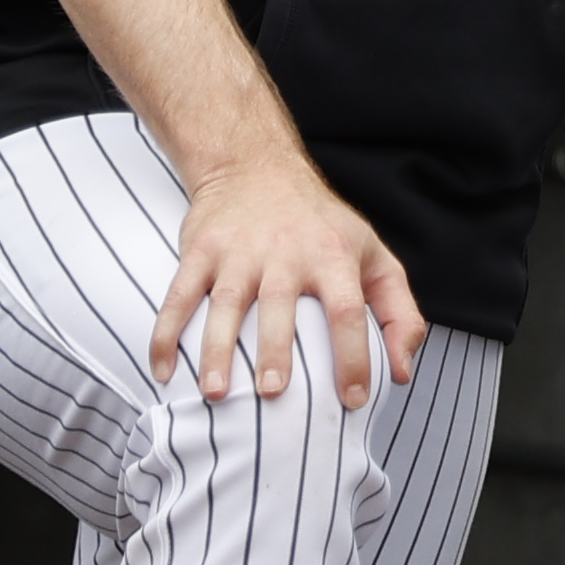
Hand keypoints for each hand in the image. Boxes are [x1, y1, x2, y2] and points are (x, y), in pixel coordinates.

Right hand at [146, 148, 424, 406]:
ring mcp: (239, 252)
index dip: (354, 355)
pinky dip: (166, 333)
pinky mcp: (200, 250)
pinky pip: (179, 296)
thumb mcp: (375, 256)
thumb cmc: (323, 225)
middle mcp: (286, 251)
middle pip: (280, 306)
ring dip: (217, 350)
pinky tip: (163, 370)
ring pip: (226, 304)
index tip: (353, 399)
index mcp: (333, 255)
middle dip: (275, 351)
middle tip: (273, 393)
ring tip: (216, 392)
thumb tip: (401, 372)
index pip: (348, 309)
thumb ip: (398, 313)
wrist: (256, 166)